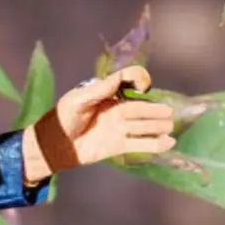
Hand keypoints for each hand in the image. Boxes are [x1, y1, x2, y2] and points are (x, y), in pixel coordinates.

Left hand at [24, 66, 175, 180]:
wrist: (54, 144)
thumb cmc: (64, 116)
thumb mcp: (79, 99)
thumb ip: (99, 90)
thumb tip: (119, 78)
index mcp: (108, 93)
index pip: (128, 81)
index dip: (138, 79)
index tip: (143, 87)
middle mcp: (116, 108)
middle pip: (140, 107)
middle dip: (154, 109)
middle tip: (169, 111)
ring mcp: (118, 128)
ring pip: (142, 125)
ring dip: (157, 125)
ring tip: (170, 125)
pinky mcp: (118, 146)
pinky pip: (139, 144)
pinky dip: (154, 144)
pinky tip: (167, 142)